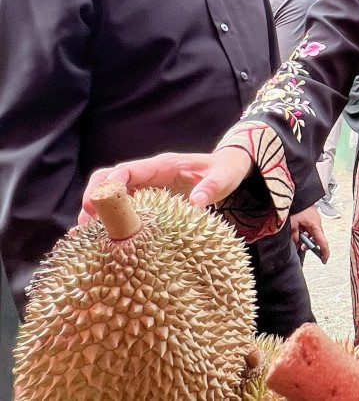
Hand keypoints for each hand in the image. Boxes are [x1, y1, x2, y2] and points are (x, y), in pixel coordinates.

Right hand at [79, 147, 252, 225]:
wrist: (228, 168)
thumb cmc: (224, 171)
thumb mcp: (223, 178)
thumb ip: (211, 187)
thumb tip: (197, 201)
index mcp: (163, 165)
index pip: (129, 169)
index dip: (111, 184)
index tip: (98, 203)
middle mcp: (148, 174)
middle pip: (110, 178)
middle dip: (94, 197)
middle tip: (85, 224)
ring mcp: (145, 186)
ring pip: (111, 193)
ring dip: (95, 211)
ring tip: (84, 237)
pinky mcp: (146, 198)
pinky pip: (121, 206)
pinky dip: (107, 219)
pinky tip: (97, 239)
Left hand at [290, 205, 329, 262]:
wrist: (301, 196)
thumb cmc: (298, 208)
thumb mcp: (293, 224)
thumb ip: (295, 235)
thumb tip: (297, 243)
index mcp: (315, 226)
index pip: (323, 242)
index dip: (324, 253)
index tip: (324, 260)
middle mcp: (318, 225)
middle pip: (317, 240)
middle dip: (309, 245)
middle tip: (301, 246)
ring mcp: (316, 221)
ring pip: (314, 235)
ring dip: (306, 238)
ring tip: (297, 235)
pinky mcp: (313, 219)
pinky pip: (311, 229)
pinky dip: (306, 233)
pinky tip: (299, 229)